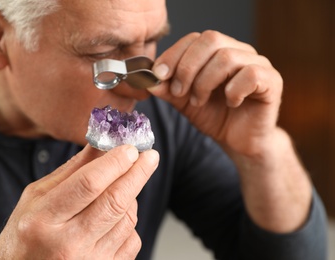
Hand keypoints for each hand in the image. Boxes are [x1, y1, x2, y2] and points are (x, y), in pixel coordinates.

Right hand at [0, 145, 158, 258]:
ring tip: (119, 188)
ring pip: (128, 219)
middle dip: (138, 173)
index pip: (89, 184)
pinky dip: (129, 221)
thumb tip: (102, 144)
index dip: (115, 163)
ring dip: (130, 196)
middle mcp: (67, 244)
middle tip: (149, 156)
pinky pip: (132, 240)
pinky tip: (114, 217)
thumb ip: (72, 170)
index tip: (130, 148)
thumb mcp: (37, 197)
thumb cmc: (26, 235)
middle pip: (115, 201)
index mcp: (44, 219)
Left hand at [149, 30, 282, 156]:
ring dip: (205, 82)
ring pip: (227, 57)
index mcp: (218, 51)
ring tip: (199, 102)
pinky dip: (233, 91)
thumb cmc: (215, 117)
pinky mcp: (272, 81)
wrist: (239, 142)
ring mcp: (258, 64)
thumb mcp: (184, 102)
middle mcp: (239, 51)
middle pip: (211, 40)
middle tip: (179, 92)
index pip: (194, 38)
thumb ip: (168, 89)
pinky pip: (250, 74)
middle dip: (188, 67)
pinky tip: (229, 104)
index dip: (174, 54)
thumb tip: (149, 80)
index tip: (158, 75)